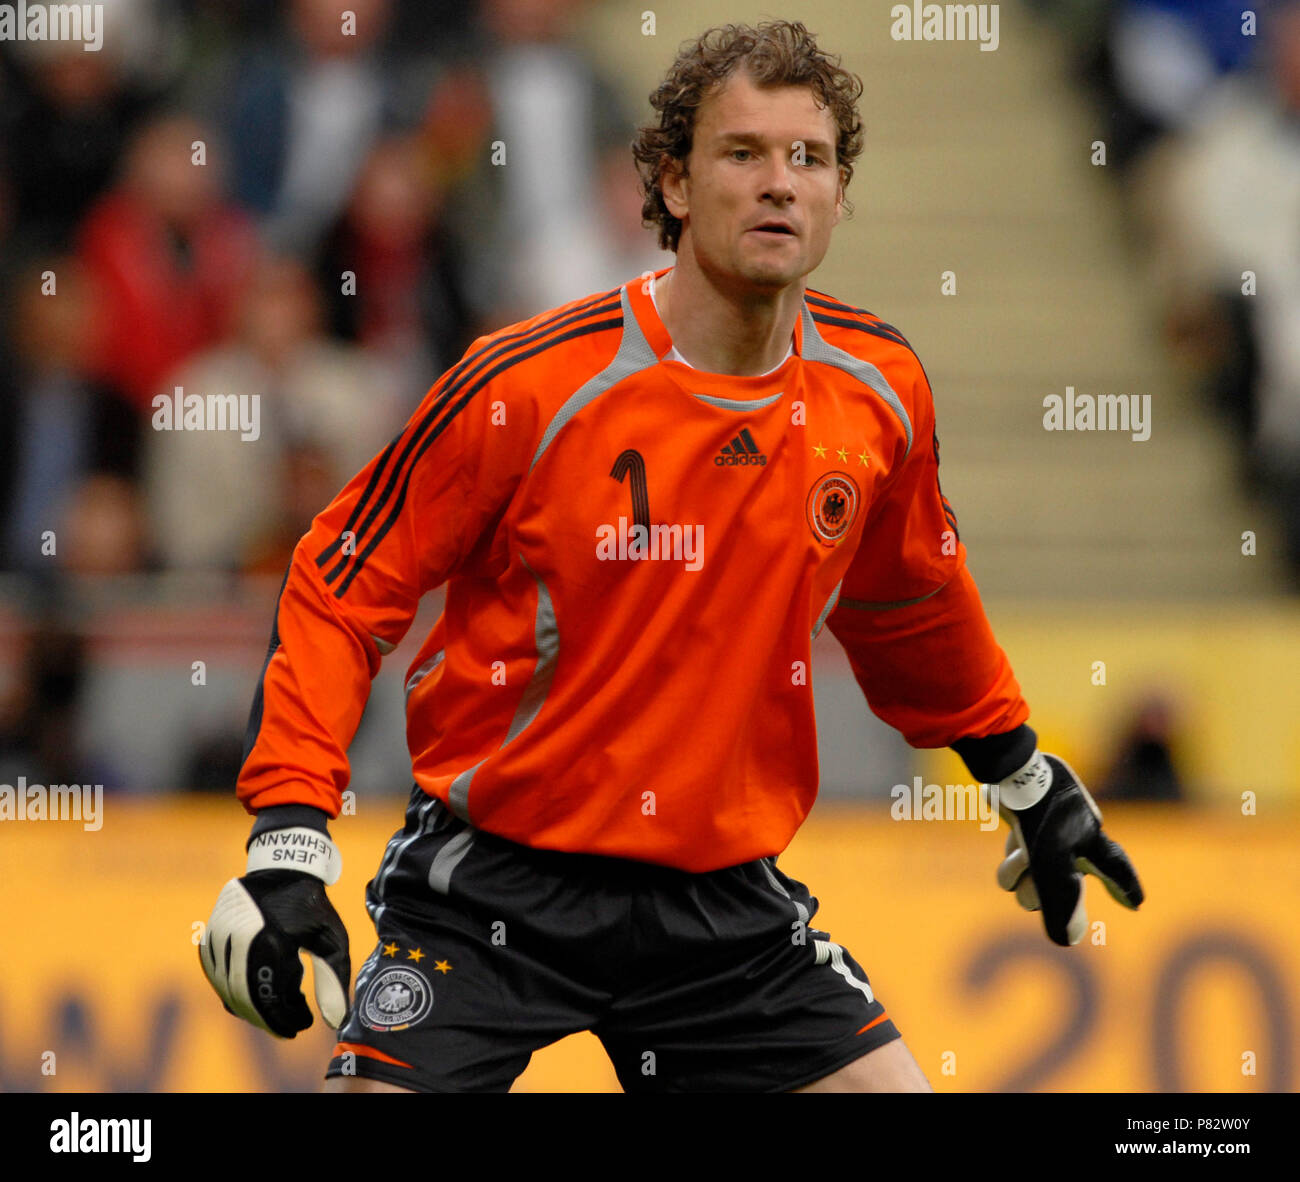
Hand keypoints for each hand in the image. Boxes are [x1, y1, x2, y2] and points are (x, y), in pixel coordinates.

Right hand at [199, 827, 350, 1036]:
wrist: (284, 868)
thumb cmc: (312, 906)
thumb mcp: (332, 940)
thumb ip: (333, 981)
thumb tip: (335, 1021)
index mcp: (272, 943)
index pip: (272, 998)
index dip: (286, 1019)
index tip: (303, 1025)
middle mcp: (240, 942)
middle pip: (247, 999)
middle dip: (269, 1018)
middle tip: (289, 1027)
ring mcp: (220, 939)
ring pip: (228, 989)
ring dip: (252, 1006)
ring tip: (277, 1008)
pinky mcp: (210, 936)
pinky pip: (216, 975)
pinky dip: (234, 990)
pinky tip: (257, 991)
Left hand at [990, 752, 1143, 945]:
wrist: (1010, 775)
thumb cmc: (1041, 818)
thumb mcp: (1053, 866)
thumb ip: (1062, 905)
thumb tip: (1067, 941)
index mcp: (1094, 843)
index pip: (1117, 870)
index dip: (1125, 887)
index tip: (1135, 903)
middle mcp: (1076, 840)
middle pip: (1062, 889)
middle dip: (1042, 891)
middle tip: (1036, 880)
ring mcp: (1049, 832)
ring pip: (1033, 878)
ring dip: (1020, 873)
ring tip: (1020, 856)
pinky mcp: (1024, 824)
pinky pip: (1016, 860)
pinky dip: (1011, 859)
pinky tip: (1011, 839)